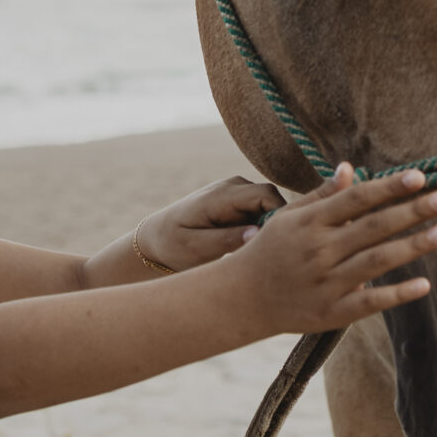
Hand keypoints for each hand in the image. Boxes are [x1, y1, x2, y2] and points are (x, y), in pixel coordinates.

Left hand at [134, 175, 288, 273]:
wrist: (156, 238)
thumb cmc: (174, 245)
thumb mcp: (196, 248)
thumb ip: (226, 240)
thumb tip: (257, 232)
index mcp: (220, 196)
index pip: (265, 195)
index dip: (279, 216)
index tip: (275, 242)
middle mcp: (231, 186)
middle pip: (271, 198)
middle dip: (275, 222)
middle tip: (265, 250)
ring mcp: (235, 190)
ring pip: (268, 203)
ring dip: (267, 225)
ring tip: (252, 249)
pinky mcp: (237, 200)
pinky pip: (260, 209)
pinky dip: (261, 225)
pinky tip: (248, 244)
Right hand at [223, 165, 436, 334]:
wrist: (241, 299)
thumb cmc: (270, 252)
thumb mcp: (288, 218)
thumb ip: (322, 196)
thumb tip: (349, 168)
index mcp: (310, 223)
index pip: (356, 200)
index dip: (388, 187)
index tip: (419, 177)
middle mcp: (319, 250)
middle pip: (371, 227)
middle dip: (410, 212)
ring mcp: (326, 283)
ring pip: (375, 261)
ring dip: (412, 247)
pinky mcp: (331, 312)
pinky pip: (369, 303)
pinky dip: (396, 294)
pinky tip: (424, 285)